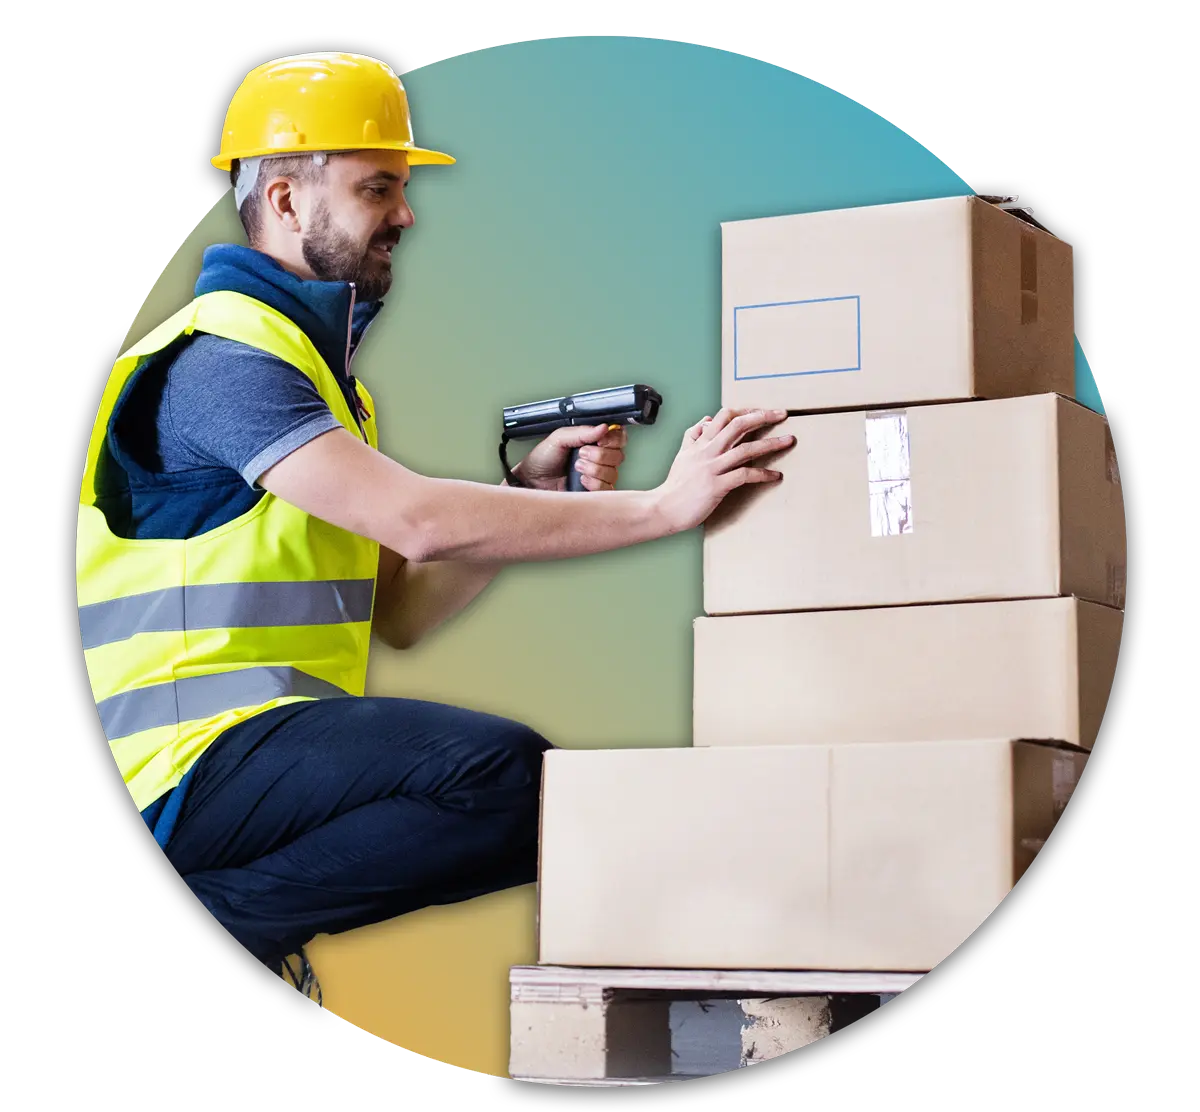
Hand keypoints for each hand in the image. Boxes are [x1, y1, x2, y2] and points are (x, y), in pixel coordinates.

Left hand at [512, 423, 628, 491]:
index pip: (618, 438)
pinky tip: (581, 480)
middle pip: (618, 456)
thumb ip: (581, 432)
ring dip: (594, 469)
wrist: (530, 481)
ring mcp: (597, 476)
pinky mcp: (594, 492)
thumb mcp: (559, 438)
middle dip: (599, 455)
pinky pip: (607, 489)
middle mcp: (598, 459)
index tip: (600, 440)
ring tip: (577, 467)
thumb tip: (603, 427)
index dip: (613, 439)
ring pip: (613, 473)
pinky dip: (594, 483)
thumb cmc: (541, 460)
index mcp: (592, 442)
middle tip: (581, 454)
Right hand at [652, 408, 793, 533]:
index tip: (761, 411)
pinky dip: (762, 474)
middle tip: (782, 414)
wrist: (664, 508)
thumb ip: (693, 436)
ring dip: (770, 443)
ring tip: (789, 440)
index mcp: (700, 443)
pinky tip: (775, 475)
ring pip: (745, 449)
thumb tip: (706, 421)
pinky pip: (744, 476)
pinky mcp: (717, 486)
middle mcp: (707, 451)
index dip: (745, 411)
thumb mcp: (682, 454)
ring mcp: (712, 468)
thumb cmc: (675, 485)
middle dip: (763, 417)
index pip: (724, 416)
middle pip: (737, 425)